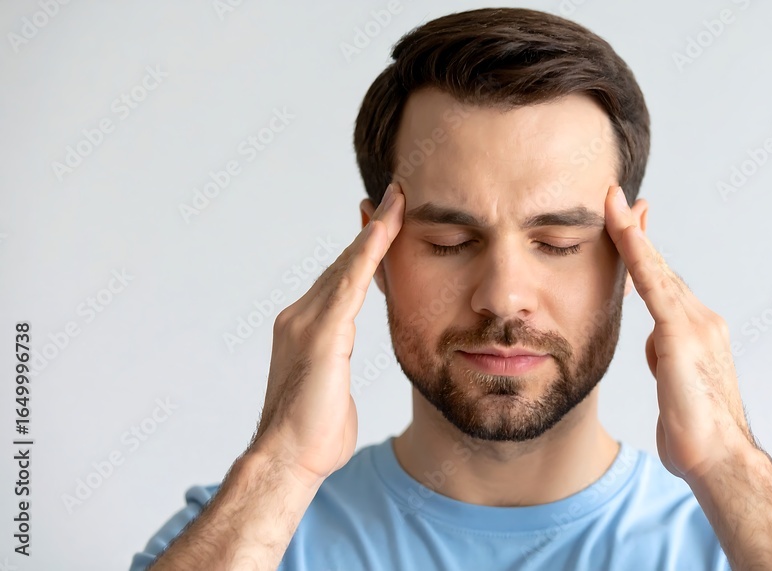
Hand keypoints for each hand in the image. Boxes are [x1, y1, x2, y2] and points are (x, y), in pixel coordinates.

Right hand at [249, 183, 404, 487]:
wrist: (286, 459)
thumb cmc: (313, 437)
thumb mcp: (331, 391)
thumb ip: (335, 369)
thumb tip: (338, 374)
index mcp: (305, 329)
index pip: (340, 279)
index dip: (363, 250)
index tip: (383, 222)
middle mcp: (300, 317)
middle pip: (343, 263)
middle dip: (372, 229)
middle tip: (395, 195)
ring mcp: (307, 322)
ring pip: (347, 265)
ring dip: (375, 231)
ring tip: (397, 200)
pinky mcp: (321, 333)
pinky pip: (350, 283)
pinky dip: (368, 253)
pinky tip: (385, 230)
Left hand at [604, 185, 753, 481]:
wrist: (719, 459)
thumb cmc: (696, 433)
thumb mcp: (674, 387)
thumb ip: (666, 359)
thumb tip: (656, 345)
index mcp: (696, 333)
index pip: (664, 285)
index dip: (645, 253)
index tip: (628, 225)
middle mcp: (701, 320)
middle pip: (660, 269)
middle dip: (637, 232)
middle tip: (616, 198)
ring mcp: (695, 325)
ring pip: (656, 270)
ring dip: (632, 233)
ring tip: (612, 201)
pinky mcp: (683, 335)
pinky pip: (654, 286)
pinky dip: (638, 255)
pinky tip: (623, 231)